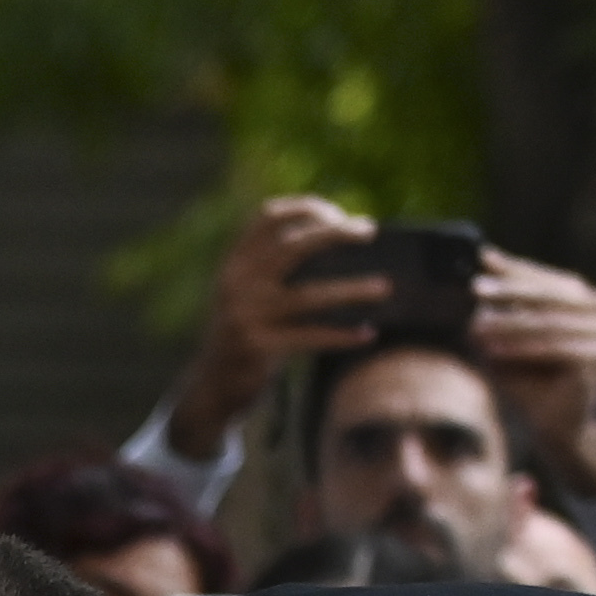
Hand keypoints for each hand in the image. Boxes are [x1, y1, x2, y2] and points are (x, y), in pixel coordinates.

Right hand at [183, 192, 380, 423]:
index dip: (305, 208)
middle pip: (294, 246)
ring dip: (351, 290)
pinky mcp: (258, 348)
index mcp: (234, 263)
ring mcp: (246, 316)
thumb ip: (273, 266)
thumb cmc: (243, 333)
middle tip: (370, 232)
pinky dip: (342, 336)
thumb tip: (340, 240)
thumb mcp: (245, 292)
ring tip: (385, 287)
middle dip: (336, 233)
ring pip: (309, 296)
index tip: (337, 214)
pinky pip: (310, 337)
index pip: (268, 216)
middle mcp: (237, 284)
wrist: (211, 386)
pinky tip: (367, 334)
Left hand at [471, 252, 595, 495]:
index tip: (482, 258)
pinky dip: (521, 348)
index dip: (516, 268)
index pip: (548, 278)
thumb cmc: (530, 381)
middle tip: (475, 288)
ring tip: (476, 326)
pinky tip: (493, 350)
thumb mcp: (510, 336)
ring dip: (510, 323)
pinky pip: (554, 348)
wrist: (556, 428)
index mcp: (585, 299)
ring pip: (549, 322)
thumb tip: (484, 260)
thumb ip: (503, 302)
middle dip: (509, 291)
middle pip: (550, 296)